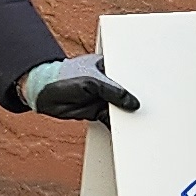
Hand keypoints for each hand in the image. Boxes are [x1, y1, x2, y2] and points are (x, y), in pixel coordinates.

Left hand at [21, 55, 139, 121]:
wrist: (43, 94)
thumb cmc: (63, 78)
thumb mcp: (92, 82)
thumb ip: (113, 92)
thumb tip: (132, 102)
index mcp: (107, 66)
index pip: (129, 74)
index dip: (140, 83)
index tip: (152, 92)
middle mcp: (107, 82)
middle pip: (127, 93)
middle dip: (136, 101)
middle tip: (150, 109)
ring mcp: (102, 97)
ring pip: (120, 108)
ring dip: (127, 115)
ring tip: (141, 121)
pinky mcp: (96, 111)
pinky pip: (111, 119)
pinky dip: (117, 125)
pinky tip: (127, 129)